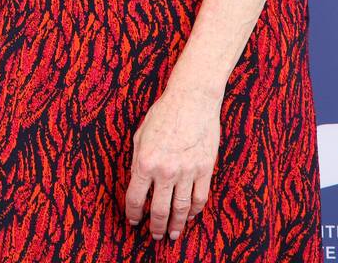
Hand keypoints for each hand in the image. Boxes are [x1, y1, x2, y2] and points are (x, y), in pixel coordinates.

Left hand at [125, 83, 220, 241]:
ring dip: (175, 225)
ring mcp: (187, 172)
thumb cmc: (163, 114)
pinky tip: (187, 217)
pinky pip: (199, 199)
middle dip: (154, 226)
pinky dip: (193, 212)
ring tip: (171, 235)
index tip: (133, 220)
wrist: (191, 100)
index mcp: (145, 160)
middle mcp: (165, 170)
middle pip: (159, 209)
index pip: (135, 196)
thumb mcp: (141, 135)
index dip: (133, 212)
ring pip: (180, 209)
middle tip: (153, 236)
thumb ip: (139, 160)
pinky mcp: (205, 170)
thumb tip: (138, 182)